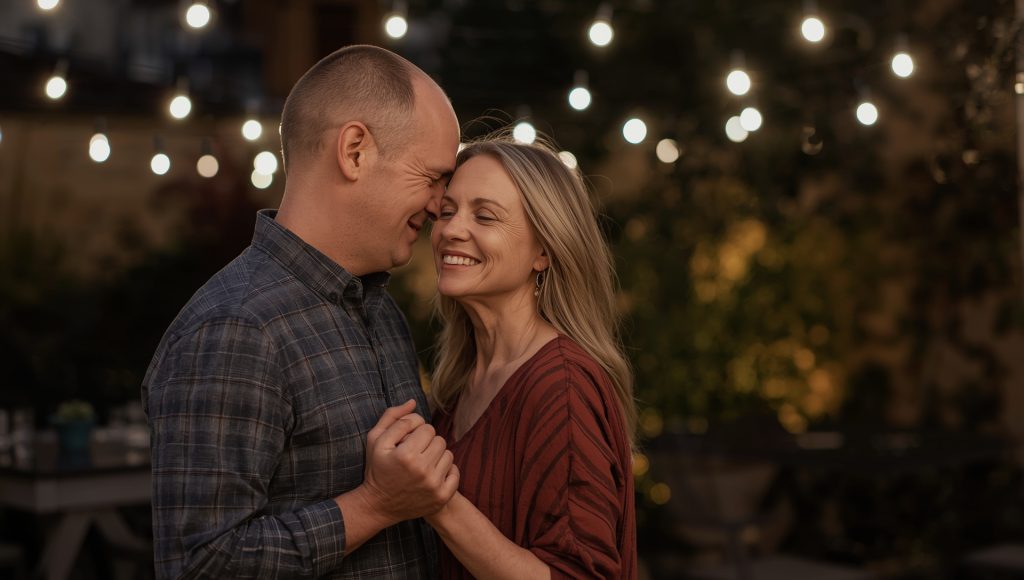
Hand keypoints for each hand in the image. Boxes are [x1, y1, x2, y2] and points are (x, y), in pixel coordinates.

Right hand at [360, 400, 459, 522]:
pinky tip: (432, 474)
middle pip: (439, 440)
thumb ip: (393, 416)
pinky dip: (447, 471)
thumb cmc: (377, 468)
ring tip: (422, 464)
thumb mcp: (376, 439)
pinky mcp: (441, 497)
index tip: (407, 442)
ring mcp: (433, 485)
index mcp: (405, 454)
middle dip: (428, 443)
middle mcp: (422, 470)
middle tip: (415, 453)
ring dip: (437, 456)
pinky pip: (455, 472)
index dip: (417, 432)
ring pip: (448, 454)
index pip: (427, 427)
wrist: (379, 505)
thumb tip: (413, 402)